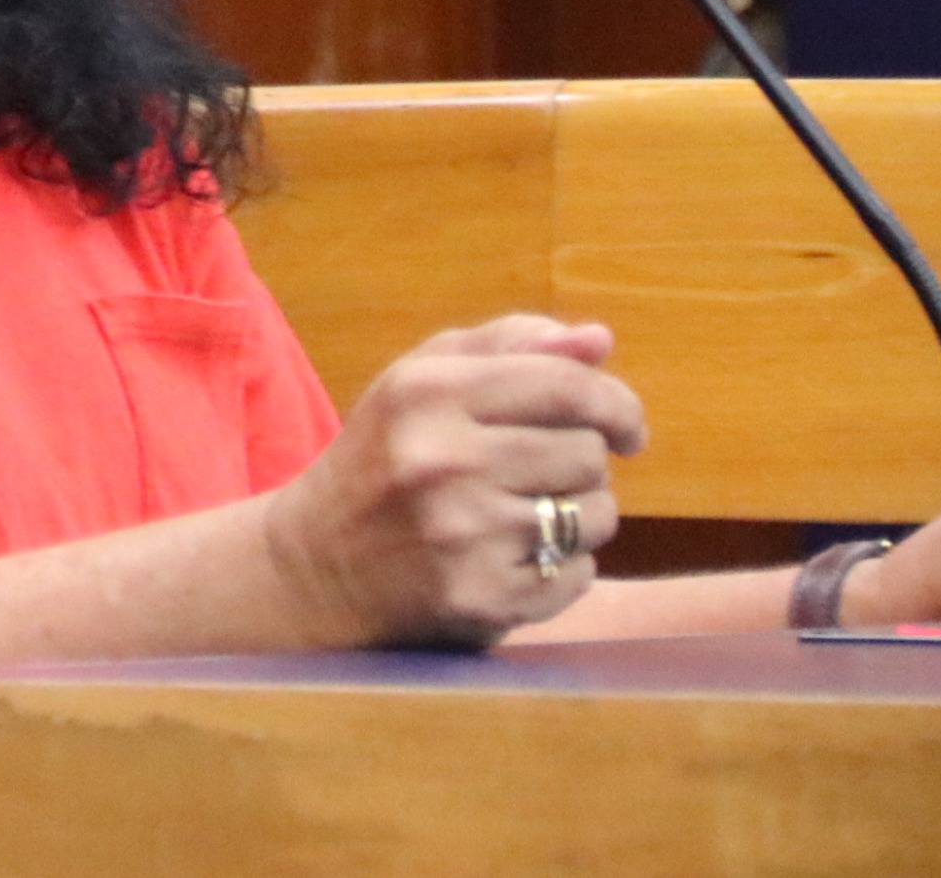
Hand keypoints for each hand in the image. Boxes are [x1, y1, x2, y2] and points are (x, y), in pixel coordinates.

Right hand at [262, 314, 646, 647]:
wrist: (315, 565)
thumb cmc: (384, 458)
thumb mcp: (423, 383)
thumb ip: (510, 348)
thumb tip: (599, 341)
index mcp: (428, 392)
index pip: (569, 385)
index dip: (617, 406)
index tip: (624, 429)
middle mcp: (443, 459)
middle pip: (589, 453)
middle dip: (580, 465)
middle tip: (536, 476)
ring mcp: (462, 534)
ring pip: (594, 515)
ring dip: (576, 518)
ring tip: (521, 517)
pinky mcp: (481, 598)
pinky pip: (578, 575)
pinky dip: (561, 570)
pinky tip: (510, 561)